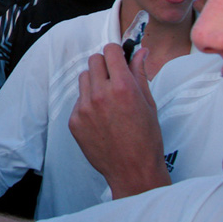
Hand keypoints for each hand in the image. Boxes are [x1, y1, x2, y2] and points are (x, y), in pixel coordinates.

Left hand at [69, 44, 170, 198]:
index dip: (116, 53)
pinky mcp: (74, 121)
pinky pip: (78, 100)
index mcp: (122, 87)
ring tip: (107, 100)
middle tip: (113, 79)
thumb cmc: (146, 139)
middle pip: (93, 60)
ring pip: (83, 78)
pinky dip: (87, 103)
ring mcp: (84, 108)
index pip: (110, 50)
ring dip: (94, 83)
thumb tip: (140, 51)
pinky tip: (100, 118)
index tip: (118, 59)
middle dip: (104, 65)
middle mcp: (100, 95)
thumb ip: (140, 74)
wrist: (132, 170)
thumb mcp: (149, 103)